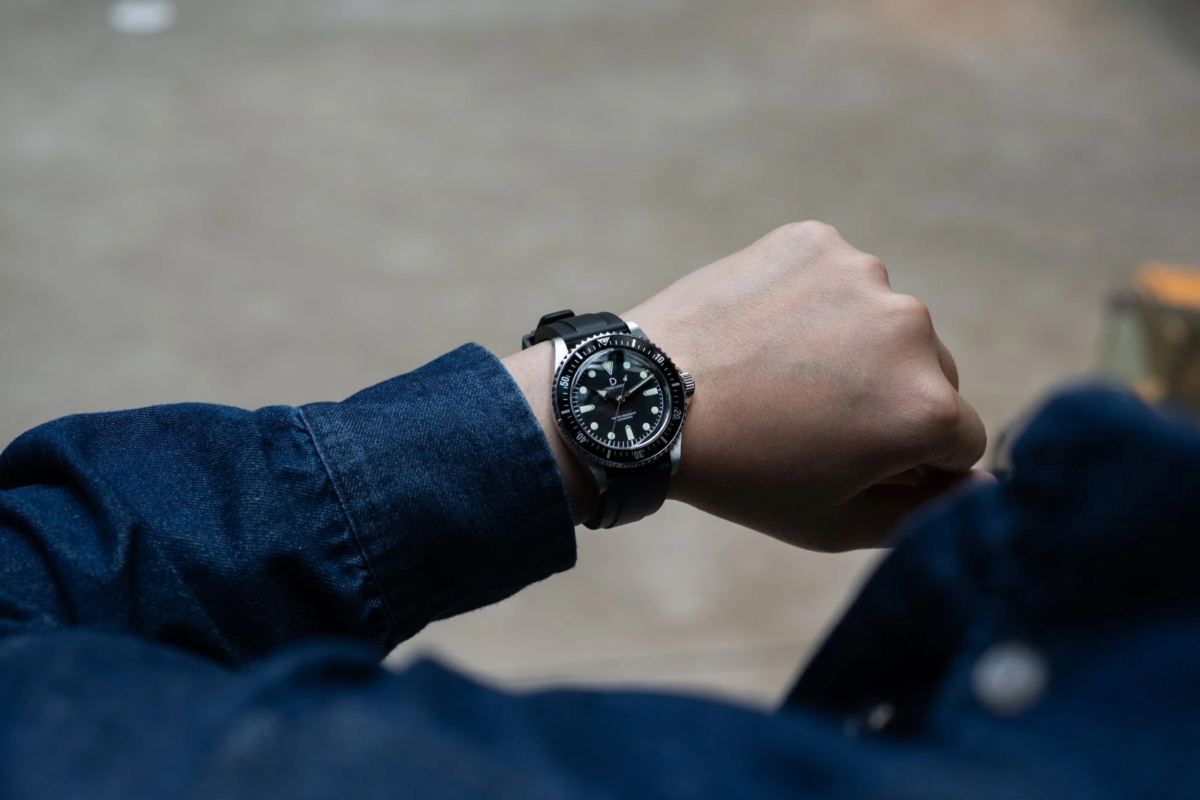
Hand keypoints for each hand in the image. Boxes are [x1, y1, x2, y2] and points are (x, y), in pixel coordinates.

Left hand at [620, 222, 987, 550]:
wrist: (646, 398)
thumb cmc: (741, 473)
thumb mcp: (834, 524)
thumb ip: (925, 513)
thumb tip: (988, 485)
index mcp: (926, 407)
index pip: (962, 440)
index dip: (911, 461)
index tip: (855, 460)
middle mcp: (911, 328)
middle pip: (933, 375)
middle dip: (890, 400)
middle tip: (811, 420)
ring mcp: (862, 275)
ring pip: (885, 324)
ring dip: (854, 348)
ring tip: (781, 375)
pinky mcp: (815, 242)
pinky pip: (839, 280)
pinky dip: (814, 303)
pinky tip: (767, 333)